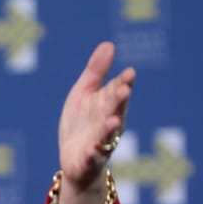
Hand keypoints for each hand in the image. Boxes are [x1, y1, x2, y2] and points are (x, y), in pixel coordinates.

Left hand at [57, 41, 134, 191]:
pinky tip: (91, 151)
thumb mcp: (83, 94)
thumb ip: (95, 72)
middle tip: (123, 90)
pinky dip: (93, 155)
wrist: (74, 158)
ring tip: (113, 120)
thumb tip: (109, 44)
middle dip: (120, 101)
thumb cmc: (82, 123)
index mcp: (108, 104)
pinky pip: (92, 158)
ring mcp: (100, 142)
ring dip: (110, 127)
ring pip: (108, 134)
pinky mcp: (89, 160)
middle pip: (116, 110)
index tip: (128, 73)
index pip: (118, 91)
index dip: (123, 83)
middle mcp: (109, 122)